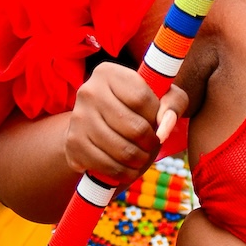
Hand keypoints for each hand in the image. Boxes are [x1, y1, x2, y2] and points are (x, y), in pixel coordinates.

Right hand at [64, 65, 181, 181]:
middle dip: (151, 142)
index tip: (156, 120)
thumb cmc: (134, 107)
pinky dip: (125, 173)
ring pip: (124, 151)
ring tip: (143, 156)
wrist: (93, 125)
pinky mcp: (73, 144)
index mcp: (108, 73)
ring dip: (141, 160)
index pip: (142, 98)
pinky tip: (129, 168)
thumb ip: (172, 104)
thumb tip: (163, 129)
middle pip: (135, 128)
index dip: (156, 115)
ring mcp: (78, 119)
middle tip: (153, 144)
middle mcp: (89, 92)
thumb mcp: (159, 96)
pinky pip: (109, 166)